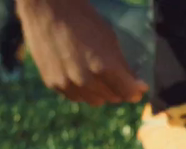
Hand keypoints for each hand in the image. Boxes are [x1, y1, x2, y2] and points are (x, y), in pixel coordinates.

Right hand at [16, 0, 148, 105]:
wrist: (47, 9)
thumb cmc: (83, 20)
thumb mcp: (109, 39)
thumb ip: (122, 65)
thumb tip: (135, 86)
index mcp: (104, 67)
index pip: (128, 93)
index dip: (135, 91)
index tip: (138, 87)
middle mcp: (86, 80)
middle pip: (112, 98)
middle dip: (118, 90)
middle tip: (117, 79)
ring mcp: (68, 84)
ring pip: (94, 101)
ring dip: (100, 93)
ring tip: (98, 77)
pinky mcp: (53, 84)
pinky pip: (75, 97)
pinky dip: (82, 91)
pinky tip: (81, 77)